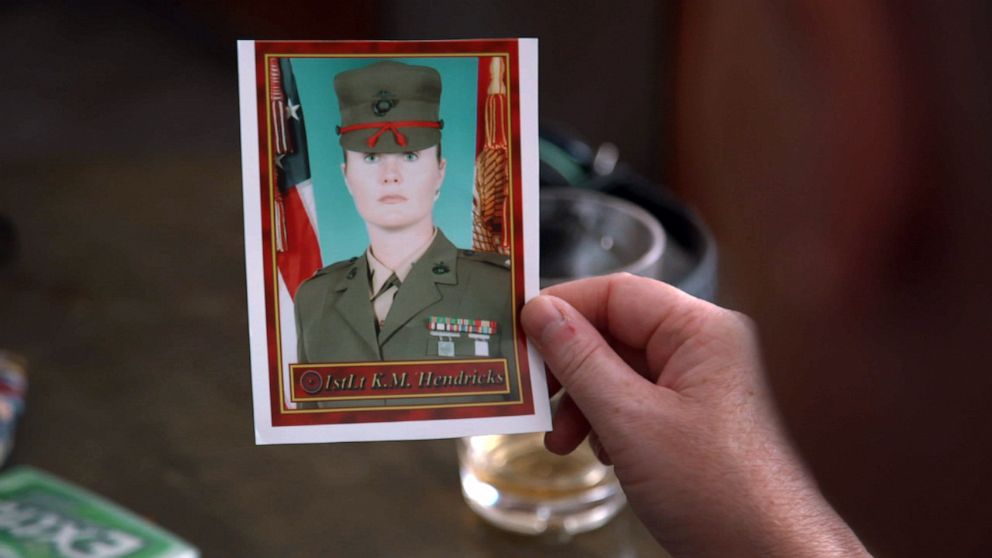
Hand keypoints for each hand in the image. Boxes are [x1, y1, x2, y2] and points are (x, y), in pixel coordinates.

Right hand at [521, 274, 867, 556]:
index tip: (520, 331)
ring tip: (564, 440)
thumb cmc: (719, 493)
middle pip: (615, 333)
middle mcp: (704, 349)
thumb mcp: (630, 420)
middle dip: (569, 368)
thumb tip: (540, 312)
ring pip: (620, 371)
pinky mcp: (693, 420)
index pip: (617, 293)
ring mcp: (700, 386)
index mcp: (701, 331)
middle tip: (535, 395)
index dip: (563, 308)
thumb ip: (579, 360)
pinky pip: (635, 402)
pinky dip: (606, 423)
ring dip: (583, 402)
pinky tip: (600, 453)